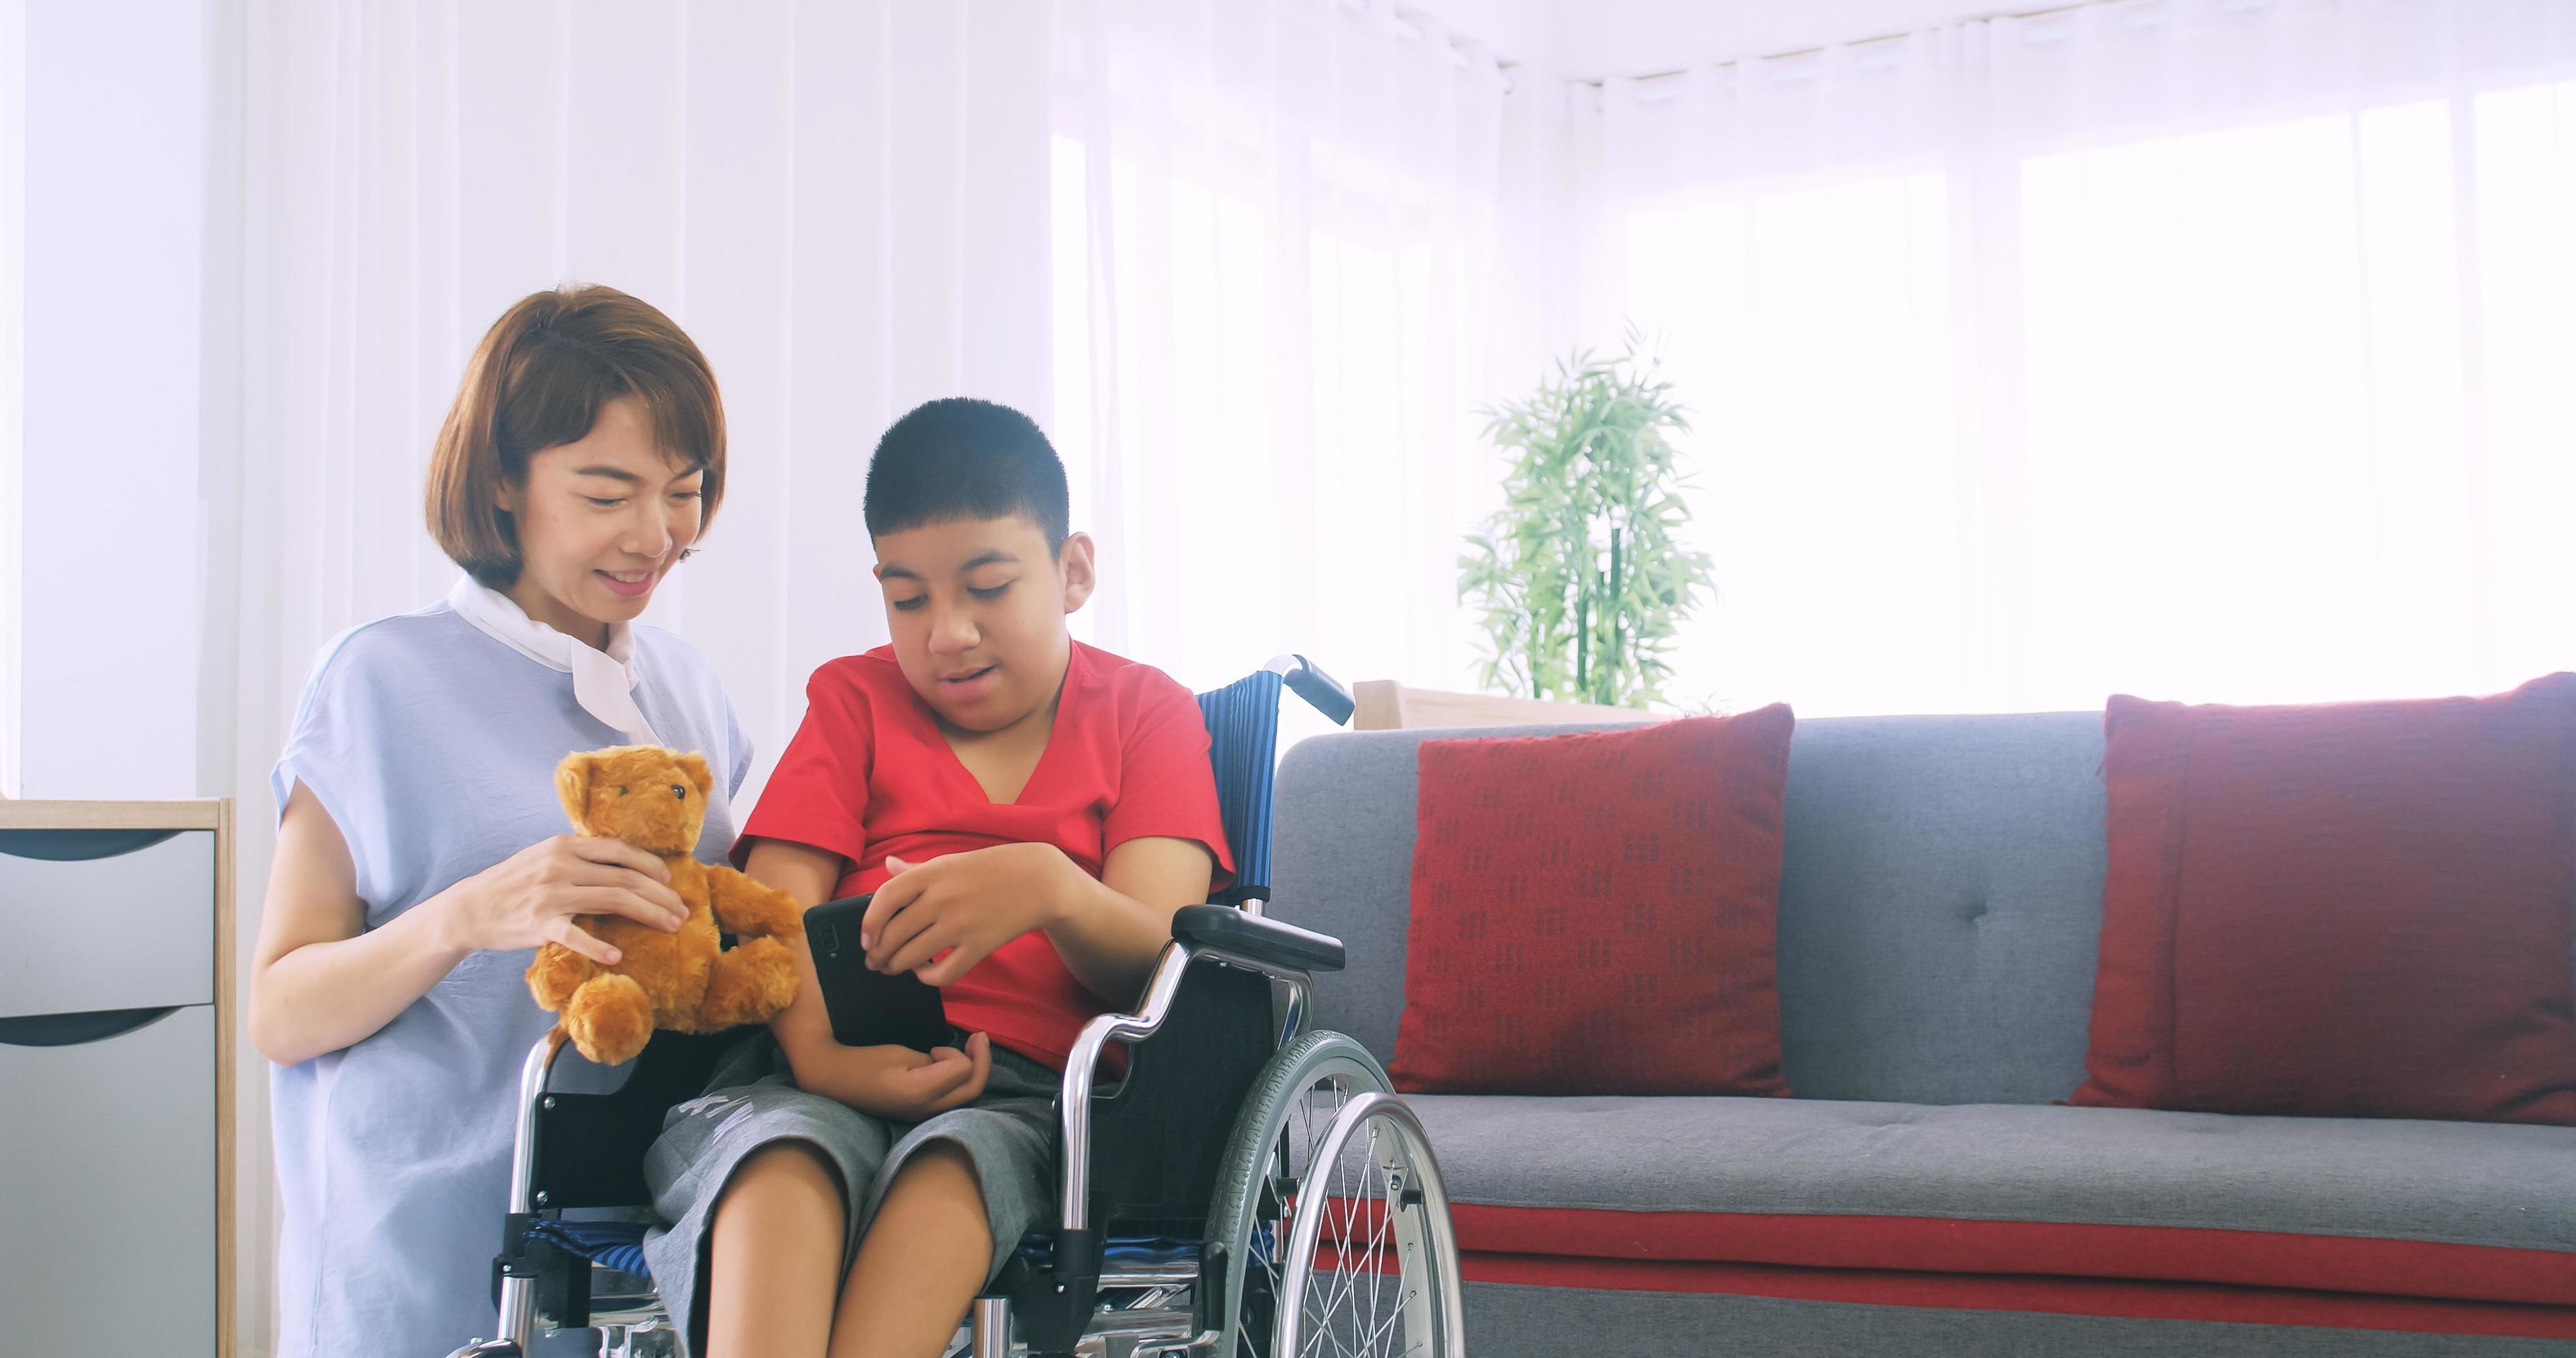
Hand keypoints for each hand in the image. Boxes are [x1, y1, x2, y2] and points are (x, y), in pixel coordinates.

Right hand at [436, 835, 688, 964]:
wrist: (470, 907)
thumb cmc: (514, 883)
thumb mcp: (545, 857)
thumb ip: (579, 857)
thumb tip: (621, 863)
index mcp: (565, 845)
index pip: (619, 850)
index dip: (650, 864)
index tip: (669, 880)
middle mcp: (561, 865)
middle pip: (625, 878)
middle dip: (660, 895)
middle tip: (682, 911)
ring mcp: (551, 894)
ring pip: (613, 900)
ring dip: (648, 914)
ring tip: (670, 927)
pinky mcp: (539, 924)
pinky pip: (575, 935)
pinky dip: (597, 946)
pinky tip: (617, 955)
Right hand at [819, 1032, 993, 1119]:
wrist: (836, 1080)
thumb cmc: (866, 1062)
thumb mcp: (902, 1054)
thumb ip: (932, 1062)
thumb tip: (949, 1065)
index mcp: (922, 1092)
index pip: (963, 1070)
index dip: (957, 1052)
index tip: (935, 1047)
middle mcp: (927, 1109)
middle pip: (973, 1089)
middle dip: (982, 1060)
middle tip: (979, 1037)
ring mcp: (924, 1115)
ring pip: (965, 1096)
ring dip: (973, 1071)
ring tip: (970, 1047)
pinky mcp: (919, 1113)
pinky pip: (951, 1098)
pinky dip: (959, 1080)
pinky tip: (950, 1065)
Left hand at [861, 843, 1082, 985]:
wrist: (1038, 881)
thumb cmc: (990, 869)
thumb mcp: (951, 861)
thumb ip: (916, 870)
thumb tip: (887, 865)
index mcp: (932, 873)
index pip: (885, 899)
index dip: (868, 923)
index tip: (865, 938)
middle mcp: (942, 899)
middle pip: (894, 934)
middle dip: (878, 954)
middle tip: (875, 961)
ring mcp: (960, 925)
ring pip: (913, 957)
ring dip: (896, 967)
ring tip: (893, 968)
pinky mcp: (979, 947)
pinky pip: (943, 973)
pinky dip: (926, 978)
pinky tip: (923, 973)